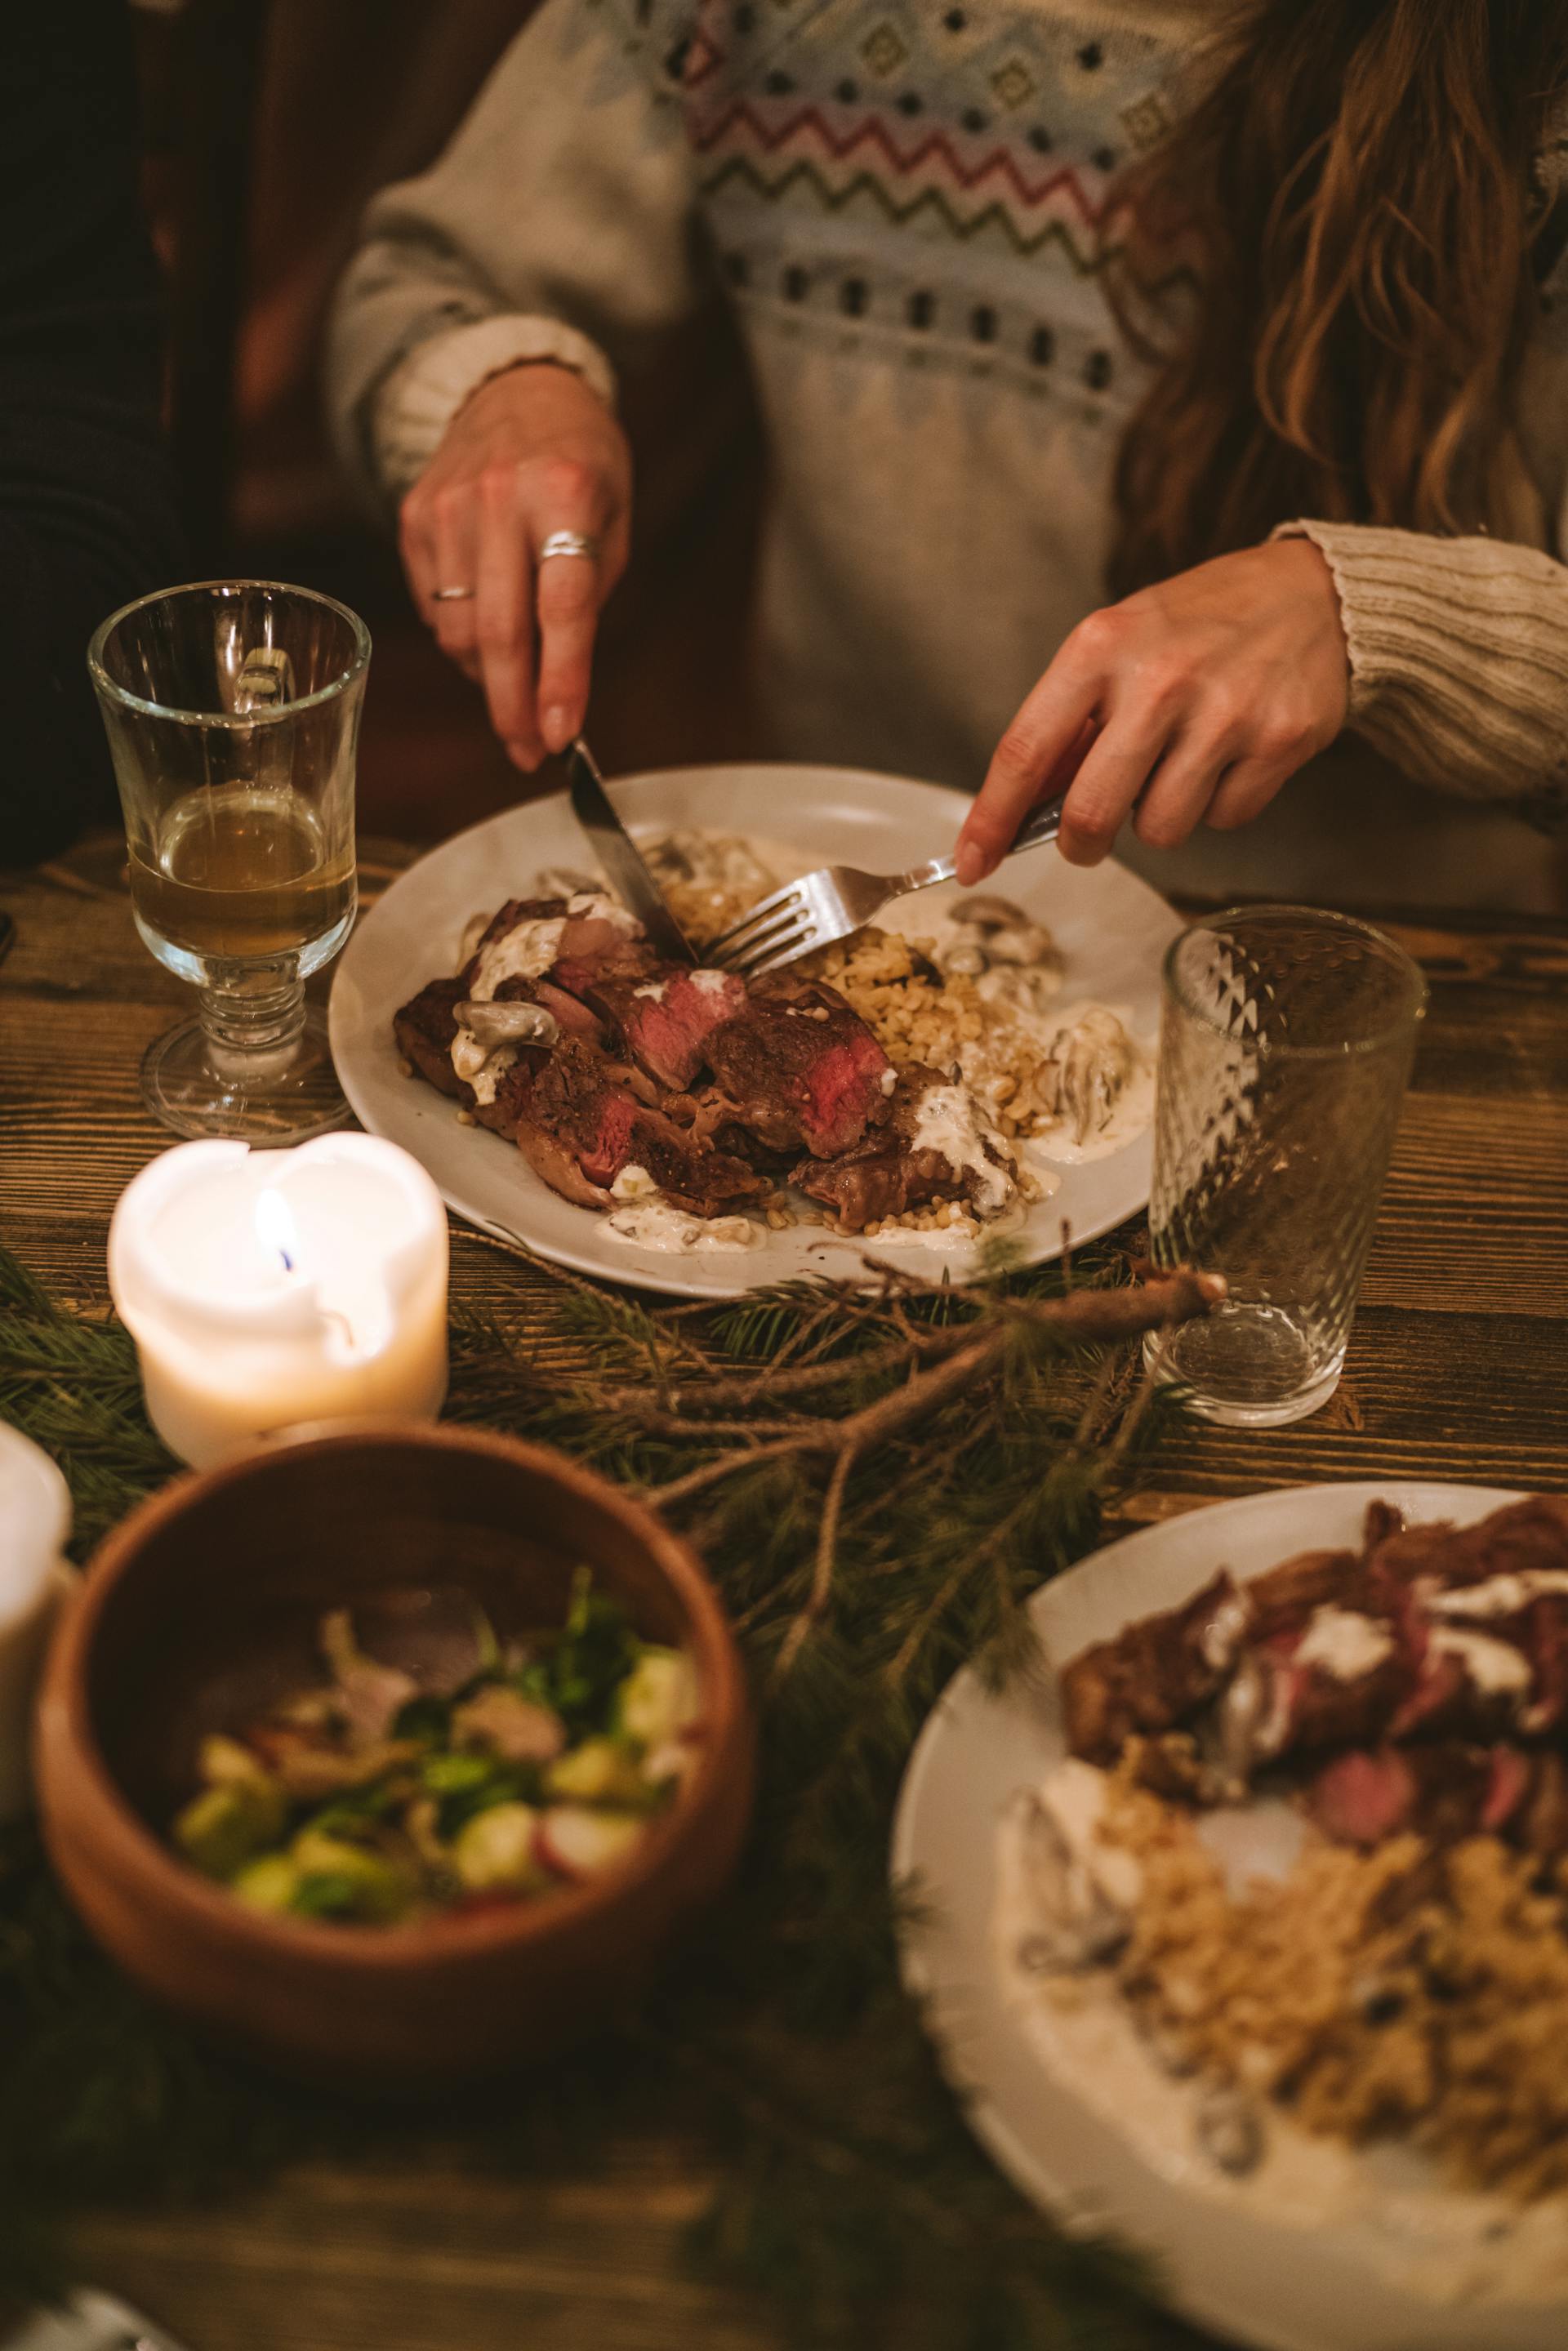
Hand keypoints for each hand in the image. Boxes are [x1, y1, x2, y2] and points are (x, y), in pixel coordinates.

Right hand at [399, 364, 631, 769]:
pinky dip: (462, 640)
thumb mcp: (614, 516)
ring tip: (517, 686)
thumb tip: (559, 689)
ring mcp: (448, 508)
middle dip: (513, 707)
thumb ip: (591, 596)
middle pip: (498, 632)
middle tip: (529, 751)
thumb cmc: (580, 462)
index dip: (561, 679)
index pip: (562, 606)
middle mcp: (499, 498)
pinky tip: (487, 632)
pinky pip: (434, 610)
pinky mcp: (414, 518)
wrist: (514, 389)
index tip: (561, 737)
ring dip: (489, 678)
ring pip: (459, 631)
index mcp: (564, 493)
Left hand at [955, 540, 1350, 880]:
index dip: (992, 819)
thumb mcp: (1119, 644)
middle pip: (1090, 813)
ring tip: (1180, 765)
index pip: (1025, 751)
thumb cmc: (1199, 625)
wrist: (1313, 594)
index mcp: (1100, 646)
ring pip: (1159, 830)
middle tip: (1088, 836)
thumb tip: (1023, 809)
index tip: (971, 862)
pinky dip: (1219, 805)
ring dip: (1160, 818)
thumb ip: (1071, 721)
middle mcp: (1159, 679)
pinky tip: (1230, 757)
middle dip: (1081, 842)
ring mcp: (1224, 712)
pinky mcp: (1278, 741)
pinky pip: (1224, 820)